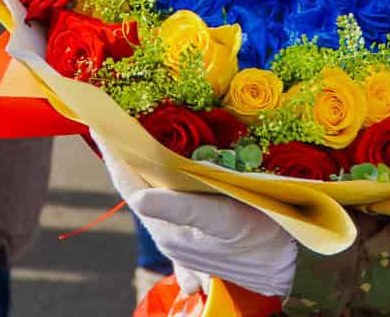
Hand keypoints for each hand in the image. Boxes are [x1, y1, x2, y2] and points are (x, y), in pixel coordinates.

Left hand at [98, 143, 297, 299]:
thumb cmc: (261, 239)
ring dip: (144, 170)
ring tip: (137, 139)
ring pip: (154, 198)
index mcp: (167, 229)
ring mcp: (182, 241)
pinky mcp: (198, 242)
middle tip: (117, 122)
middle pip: (138, 188)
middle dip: (126, 157)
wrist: (290, 268)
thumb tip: (139, 198)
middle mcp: (168, 235)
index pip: (129, 185)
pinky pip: (174, 209)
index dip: (113, 154)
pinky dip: (165, 188)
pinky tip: (165, 173)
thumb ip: (181, 209)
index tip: (100, 123)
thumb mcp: (225, 220)